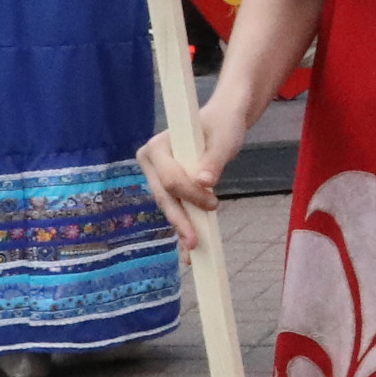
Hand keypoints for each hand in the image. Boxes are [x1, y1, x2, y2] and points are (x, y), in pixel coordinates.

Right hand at [137, 123, 234, 242]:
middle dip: (180, 219)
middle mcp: (151, 162)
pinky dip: (183, 227)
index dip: (190, 195)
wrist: (222, 121)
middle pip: (164, 196)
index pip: (171, 179)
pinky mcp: (167, 186)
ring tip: (192, 255)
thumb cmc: (222, 125)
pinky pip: (175, 208)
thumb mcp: (224, 139)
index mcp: (157, 146)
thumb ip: (214, 160)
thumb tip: (205, 182)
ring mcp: (157, 176)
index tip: (214, 203)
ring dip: (181, 227)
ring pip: (168, 206)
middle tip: (195, 242)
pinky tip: (189, 251)